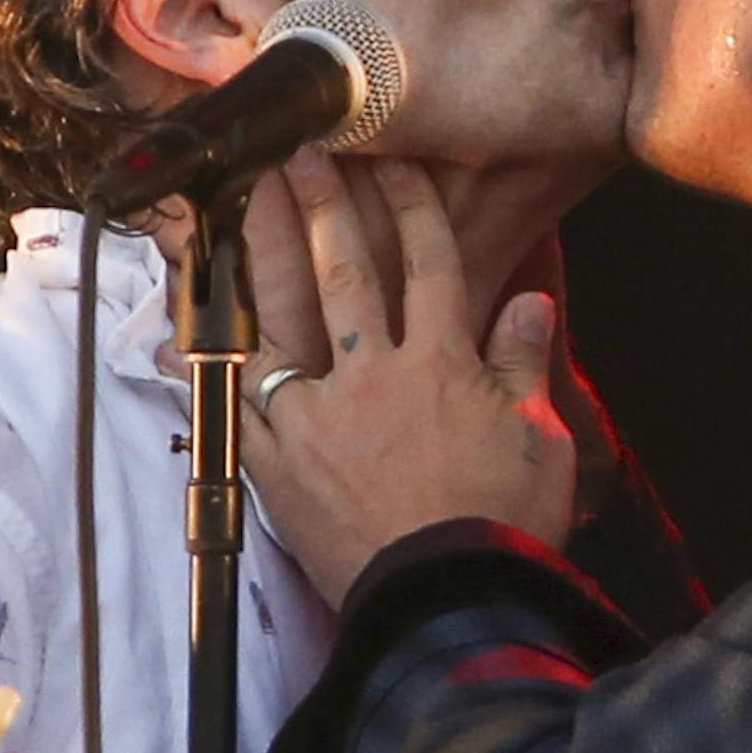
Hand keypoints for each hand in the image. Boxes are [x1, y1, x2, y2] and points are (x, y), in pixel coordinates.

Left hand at [242, 150, 575, 607]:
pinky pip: (244, 400)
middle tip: (304, 153)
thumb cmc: (503, 522)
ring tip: (252, 206)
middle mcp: (375, 372)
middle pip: (347, 271)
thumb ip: (524, 363)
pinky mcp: (278, 462)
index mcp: (442, 361)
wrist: (446, 599)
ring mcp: (320, 414)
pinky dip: (227, 363)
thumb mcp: (540, 437)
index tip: (396, 163)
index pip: (430, 263)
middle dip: (327, 204)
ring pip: (287, 318)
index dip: (413, 206)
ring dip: (269, 256)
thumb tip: (530, 303)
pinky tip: (211, 326)